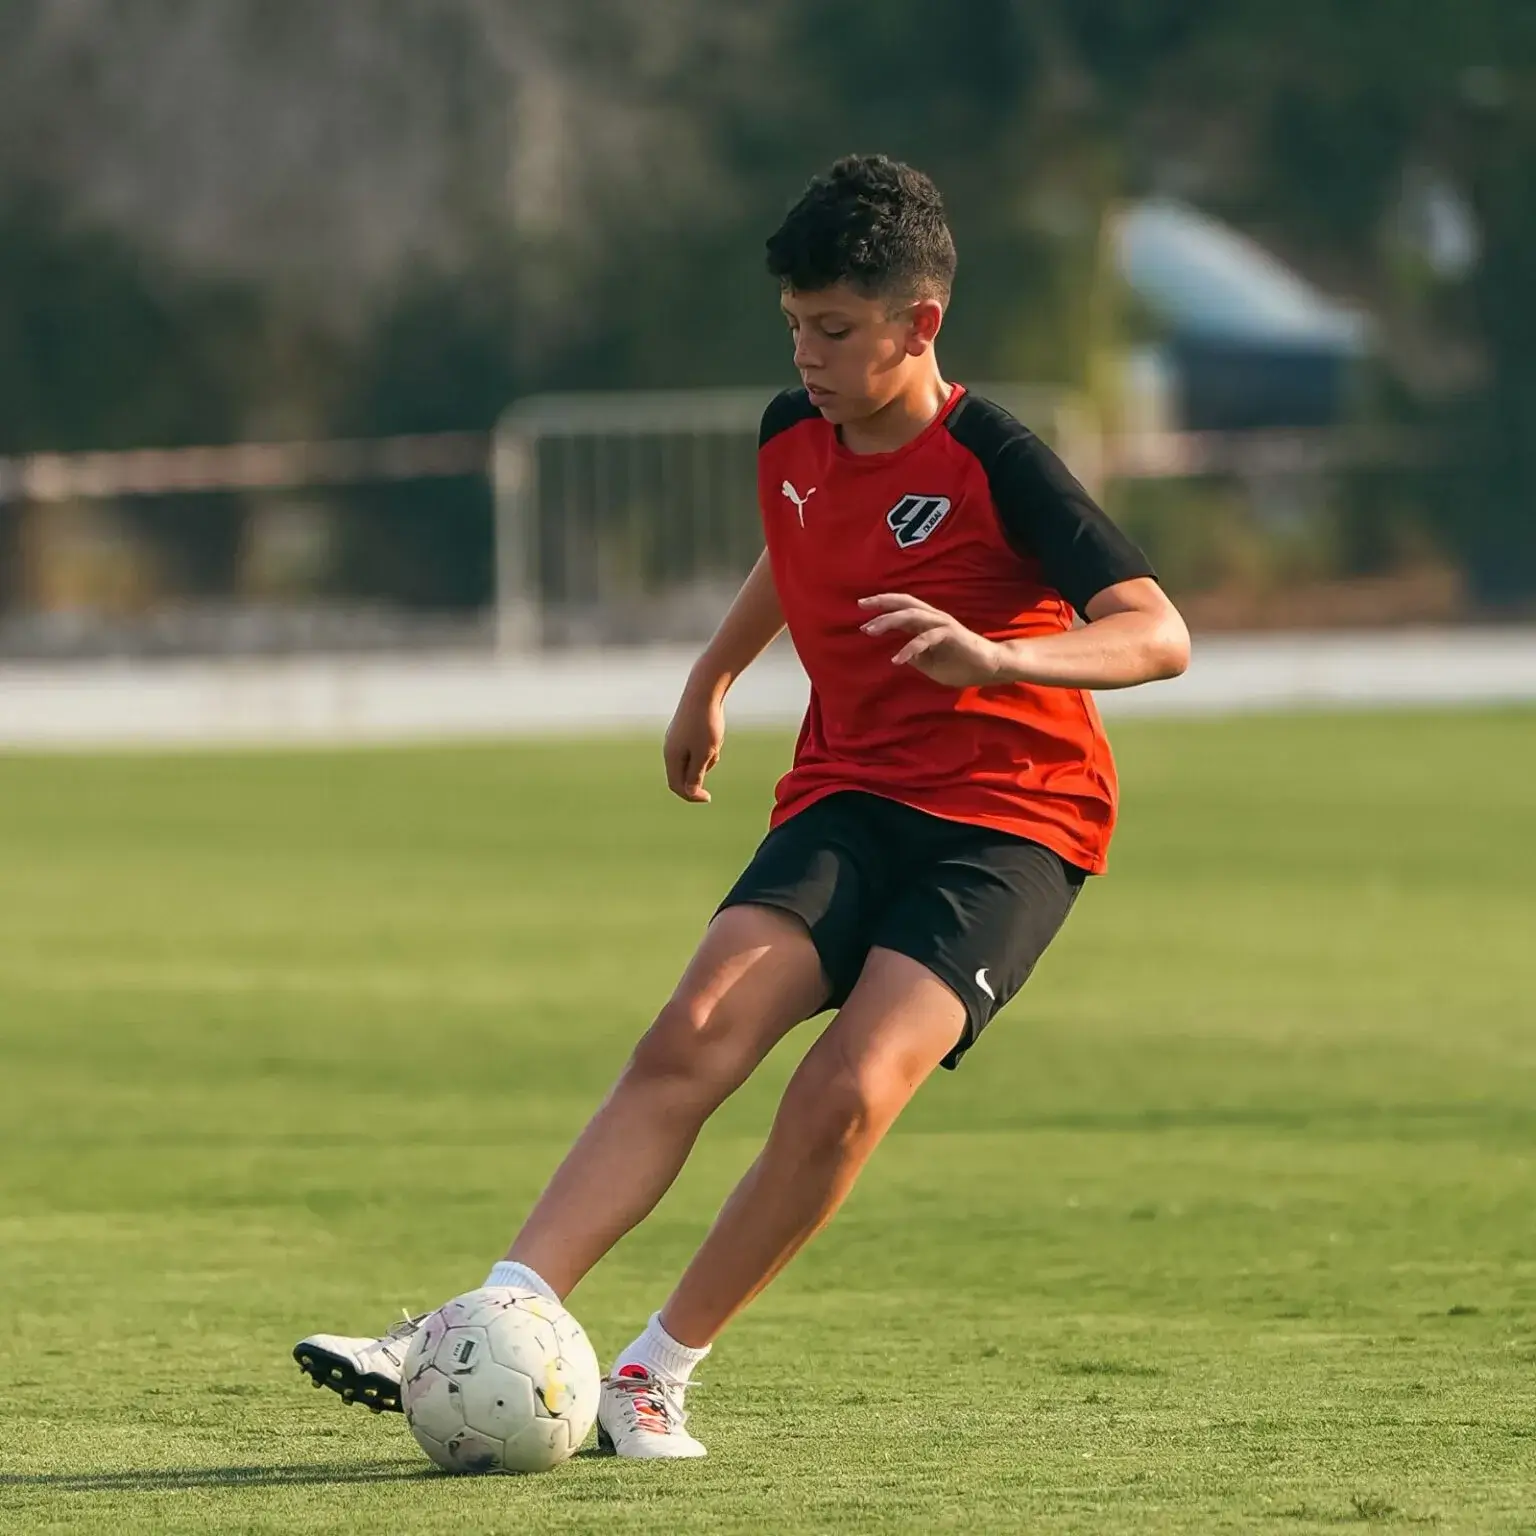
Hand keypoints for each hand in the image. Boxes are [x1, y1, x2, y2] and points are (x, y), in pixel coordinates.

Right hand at [663, 684, 724, 802]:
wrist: (704, 690)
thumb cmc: (705, 724)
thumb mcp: (704, 754)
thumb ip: (695, 775)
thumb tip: (689, 793)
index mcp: (672, 757)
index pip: (676, 786)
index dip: (691, 796)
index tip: (708, 798)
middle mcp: (670, 748)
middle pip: (685, 773)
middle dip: (702, 770)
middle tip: (714, 752)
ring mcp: (675, 738)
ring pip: (693, 759)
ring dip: (707, 756)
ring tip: (715, 739)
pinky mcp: (684, 729)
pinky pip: (696, 746)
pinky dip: (707, 745)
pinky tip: (714, 730)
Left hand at [858, 593, 1003, 687]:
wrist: (991, 667)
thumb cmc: (963, 666)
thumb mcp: (931, 665)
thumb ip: (916, 658)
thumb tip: (902, 655)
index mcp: (928, 624)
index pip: (902, 608)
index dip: (883, 605)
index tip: (862, 607)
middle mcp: (933, 619)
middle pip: (904, 604)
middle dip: (881, 603)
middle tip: (861, 606)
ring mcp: (942, 625)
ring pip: (911, 616)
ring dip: (888, 621)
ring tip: (869, 630)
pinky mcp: (951, 634)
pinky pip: (925, 638)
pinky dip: (909, 648)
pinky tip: (897, 658)